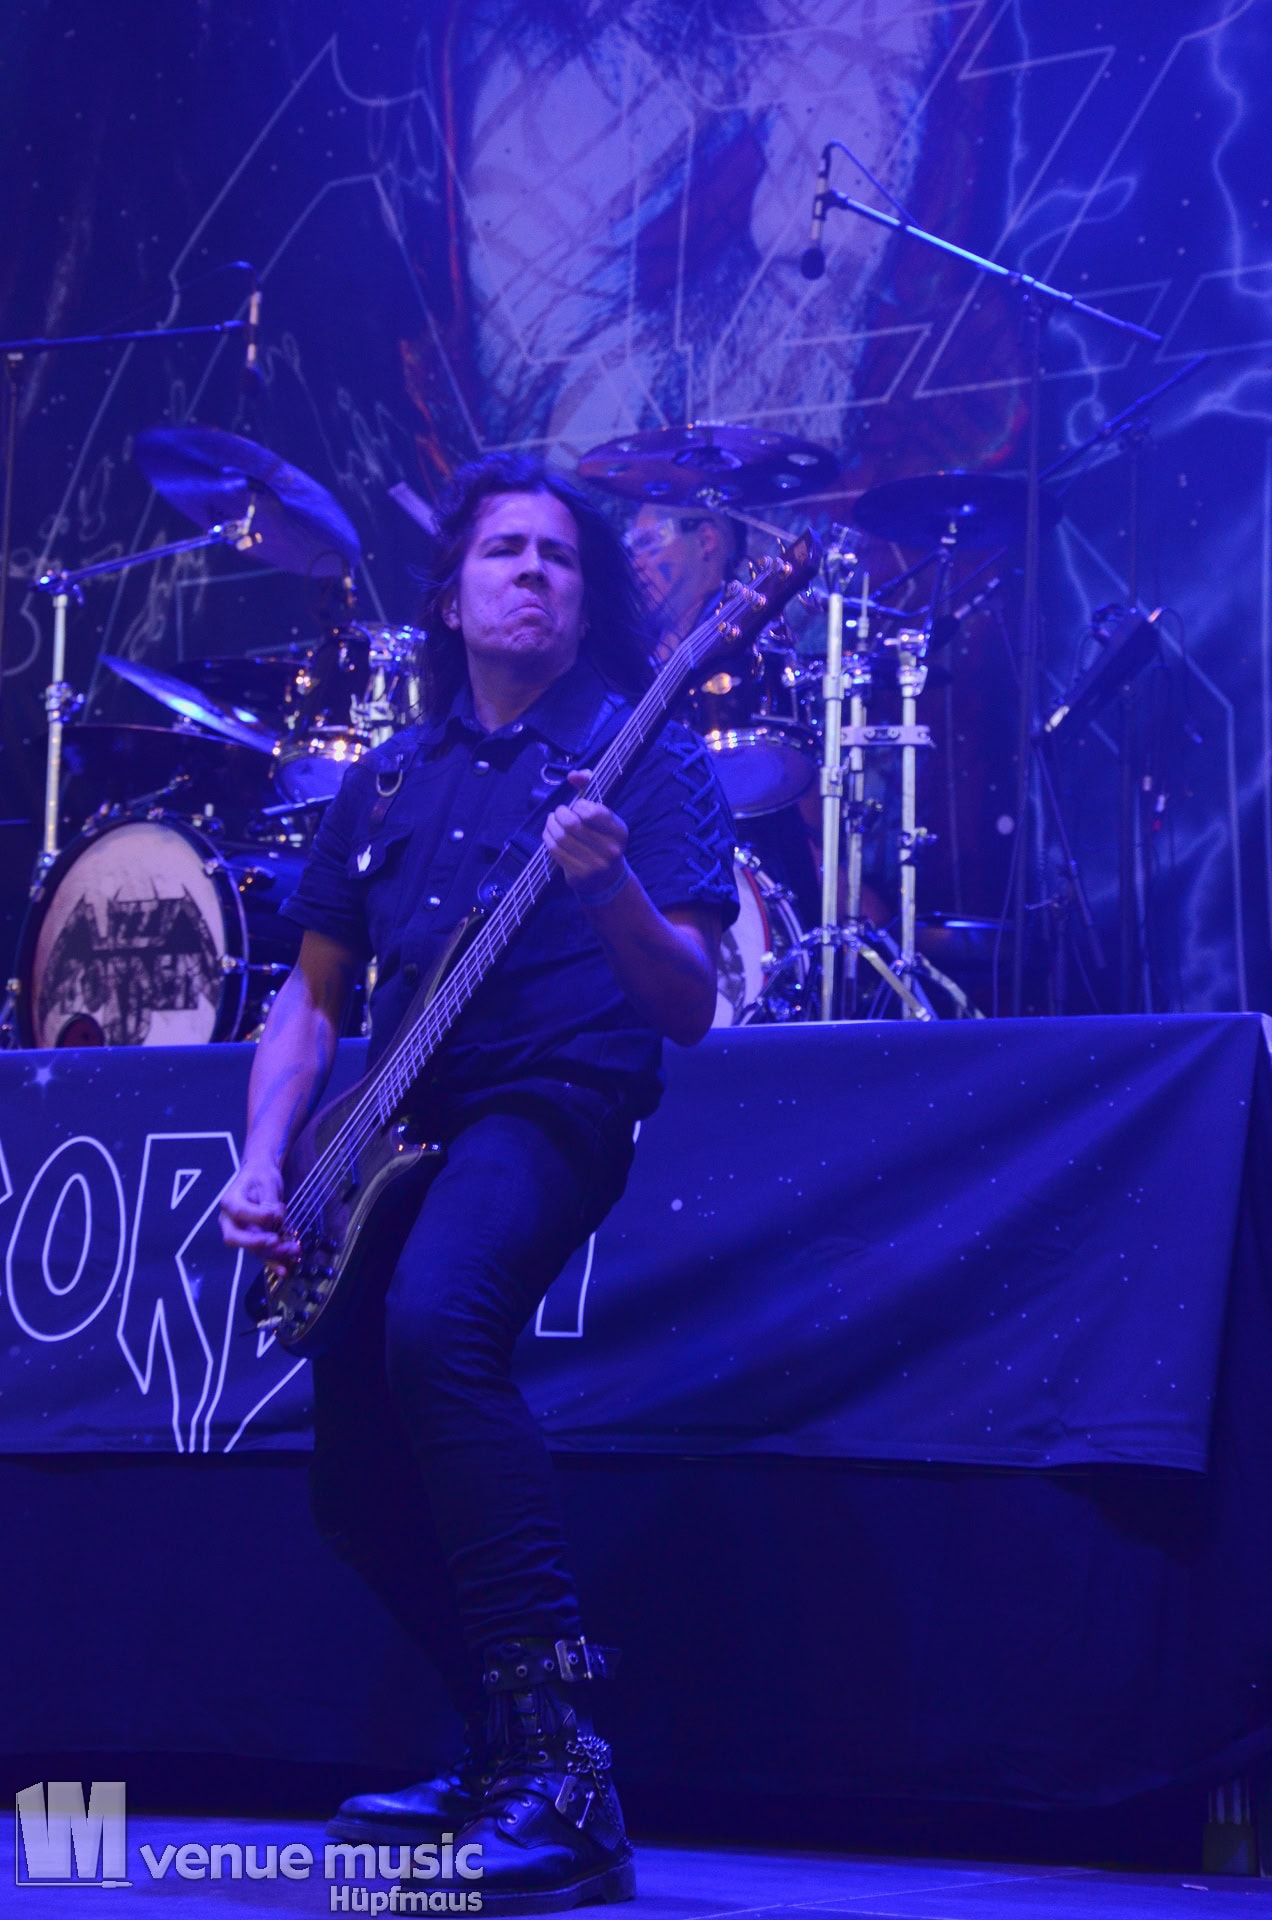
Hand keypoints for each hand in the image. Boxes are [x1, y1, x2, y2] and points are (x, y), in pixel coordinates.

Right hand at [219, 1161, 300, 1274]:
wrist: (259, 1176)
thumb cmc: (260, 1176)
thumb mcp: (266, 1181)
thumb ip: (269, 1200)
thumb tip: (275, 1217)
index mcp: (230, 1201)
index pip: (240, 1212)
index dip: (257, 1216)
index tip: (277, 1214)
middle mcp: (230, 1220)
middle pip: (235, 1238)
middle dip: (256, 1243)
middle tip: (276, 1241)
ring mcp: (240, 1233)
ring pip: (252, 1249)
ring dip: (272, 1254)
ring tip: (293, 1252)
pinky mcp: (253, 1240)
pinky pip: (261, 1253)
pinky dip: (273, 1261)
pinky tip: (285, 1270)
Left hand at [543, 769, 629, 900]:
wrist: (606, 878)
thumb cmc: (602, 838)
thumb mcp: (603, 816)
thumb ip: (590, 788)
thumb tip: (573, 775)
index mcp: (619, 831)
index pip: (592, 812)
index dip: (578, 805)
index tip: (576, 807)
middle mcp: (611, 849)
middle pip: (572, 824)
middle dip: (560, 813)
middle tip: (558, 812)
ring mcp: (595, 864)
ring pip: (561, 837)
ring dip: (551, 825)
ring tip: (551, 821)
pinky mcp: (580, 874)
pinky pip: (555, 851)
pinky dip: (548, 839)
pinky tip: (549, 834)